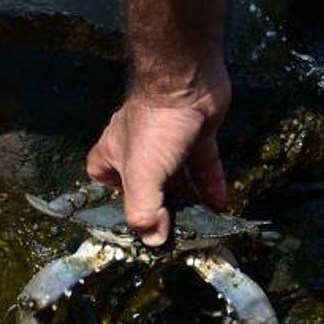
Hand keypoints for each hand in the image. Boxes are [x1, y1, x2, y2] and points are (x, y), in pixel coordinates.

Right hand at [86, 62, 230, 245]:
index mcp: (114, 152)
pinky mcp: (197, 133)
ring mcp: (169, 140)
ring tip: (202, 222)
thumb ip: (144, 211)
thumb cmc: (157, 127)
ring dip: (189, 199)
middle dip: (161, 206)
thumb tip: (153, 241)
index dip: (115, 197)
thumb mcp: (142, 175)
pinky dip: (211, 184)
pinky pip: (203, 165)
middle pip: (147, 184)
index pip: (103, 178)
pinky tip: (220, 204)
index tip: (135, 215)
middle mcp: (140, 147)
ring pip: (178, 176)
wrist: (188, 82)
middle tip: (177, 228)